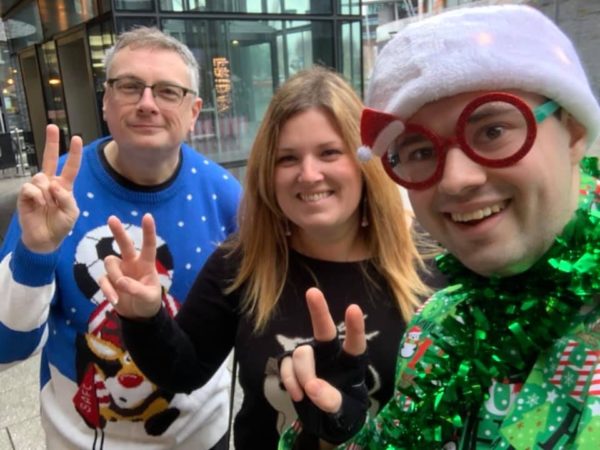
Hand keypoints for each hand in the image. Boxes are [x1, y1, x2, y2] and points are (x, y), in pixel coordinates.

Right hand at [18, 124, 81, 252]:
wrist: (45, 240)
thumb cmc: (61, 225)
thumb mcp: (71, 213)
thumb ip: (67, 198)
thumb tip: (54, 184)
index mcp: (65, 187)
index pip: (70, 167)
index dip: (73, 153)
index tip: (76, 138)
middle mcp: (50, 183)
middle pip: (50, 159)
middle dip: (51, 142)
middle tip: (53, 126)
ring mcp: (37, 188)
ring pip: (41, 177)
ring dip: (46, 191)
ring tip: (46, 204)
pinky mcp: (25, 195)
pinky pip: (31, 187)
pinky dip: (36, 196)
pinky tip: (38, 204)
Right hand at [98, 213, 162, 319]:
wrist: (139, 316)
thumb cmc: (149, 302)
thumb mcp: (149, 297)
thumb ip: (136, 289)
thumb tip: (120, 282)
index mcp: (146, 264)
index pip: (149, 245)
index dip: (148, 231)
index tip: (147, 216)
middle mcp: (131, 263)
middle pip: (124, 244)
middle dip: (118, 232)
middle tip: (112, 218)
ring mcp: (119, 271)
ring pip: (109, 263)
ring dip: (114, 276)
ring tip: (121, 290)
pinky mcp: (109, 281)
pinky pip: (103, 280)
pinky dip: (108, 290)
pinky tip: (115, 300)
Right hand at [280, 287, 367, 443]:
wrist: (326, 425)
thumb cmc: (344, 413)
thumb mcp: (345, 412)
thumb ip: (332, 400)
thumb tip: (312, 387)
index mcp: (352, 363)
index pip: (354, 343)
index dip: (354, 327)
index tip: (353, 308)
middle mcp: (331, 355)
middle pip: (324, 330)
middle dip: (318, 311)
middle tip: (312, 292)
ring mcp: (311, 359)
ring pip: (301, 354)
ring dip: (302, 374)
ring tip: (307, 394)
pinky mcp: (293, 367)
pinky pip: (286, 365)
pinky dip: (289, 380)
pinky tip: (297, 395)